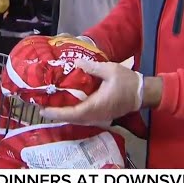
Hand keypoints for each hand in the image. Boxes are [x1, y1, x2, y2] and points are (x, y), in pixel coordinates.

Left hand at [39, 59, 158, 123]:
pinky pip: (83, 118)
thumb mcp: (109, 70)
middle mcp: (96, 115)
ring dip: (63, 115)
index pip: (72, 113)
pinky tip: (66, 107)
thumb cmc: (127, 82)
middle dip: (55, 114)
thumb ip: (91, 67)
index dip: (56, 113)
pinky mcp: (101, 116)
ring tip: (50, 107)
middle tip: (41, 107)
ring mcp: (99, 118)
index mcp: (96, 106)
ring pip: (77, 120)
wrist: (143, 93)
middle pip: (71, 119)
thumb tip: (75, 62)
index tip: (43, 110)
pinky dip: (72, 114)